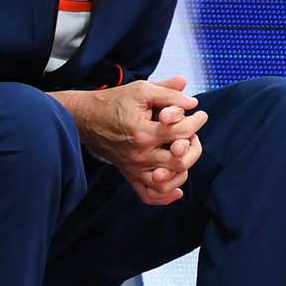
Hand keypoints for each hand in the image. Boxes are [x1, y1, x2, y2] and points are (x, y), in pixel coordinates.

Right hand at [53, 76, 205, 204]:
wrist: (85, 118)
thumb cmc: (113, 102)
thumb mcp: (141, 89)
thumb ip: (168, 92)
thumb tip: (193, 102)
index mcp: (143, 132)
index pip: (182, 132)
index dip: (197, 121)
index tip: (200, 114)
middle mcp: (139, 155)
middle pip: (180, 161)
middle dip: (194, 146)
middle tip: (192, 134)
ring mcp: (134, 168)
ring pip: (169, 182)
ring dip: (183, 170)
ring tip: (184, 154)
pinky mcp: (129, 174)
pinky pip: (148, 195)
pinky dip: (165, 196)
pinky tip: (177, 189)